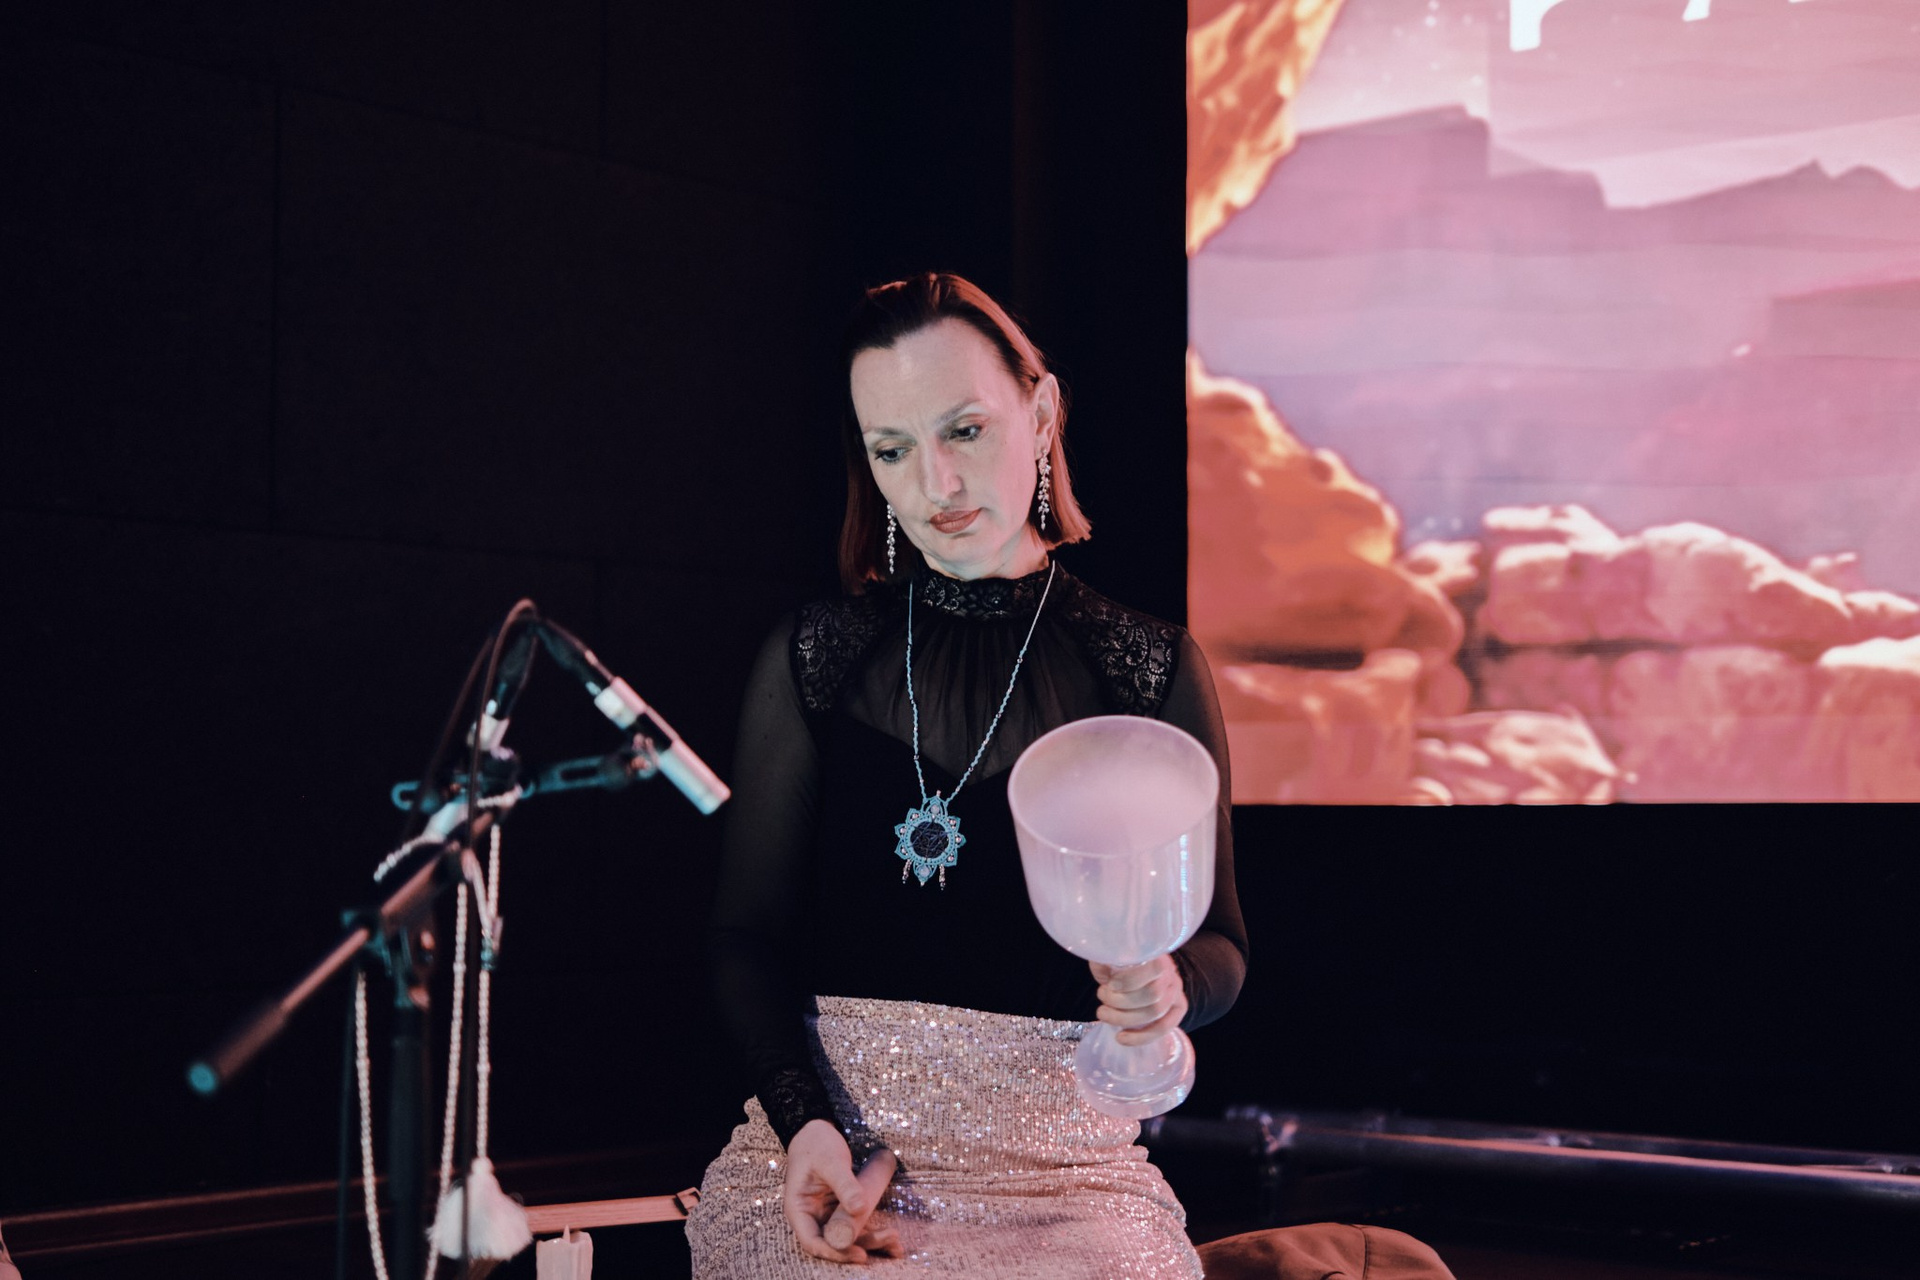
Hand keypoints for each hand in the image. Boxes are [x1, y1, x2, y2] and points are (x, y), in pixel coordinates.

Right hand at [783, 1120, 900, 1263]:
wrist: (816, 1131)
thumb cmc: (816, 1144)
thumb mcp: (830, 1161)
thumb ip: (844, 1184)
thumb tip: (859, 1208)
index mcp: (799, 1209)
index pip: (813, 1241)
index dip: (835, 1251)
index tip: (859, 1252)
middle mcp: (812, 1218)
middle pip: (833, 1243)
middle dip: (860, 1247)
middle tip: (888, 1241)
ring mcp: (827, 1215)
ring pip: (847, 1237)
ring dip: (870, 1242)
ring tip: (896, 1243)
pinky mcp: (841, 1210)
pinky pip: (856, 1226)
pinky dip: (872, 1231)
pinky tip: (892, 1237)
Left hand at [1090, 955, 1187, 1045]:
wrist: (1130, 973)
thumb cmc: (1116, 964)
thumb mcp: (1109, 957)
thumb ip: (1108, 960)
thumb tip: (1105, 968)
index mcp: (1157, 955)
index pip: (1156, 967)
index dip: (1132, 979)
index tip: (1110, 984)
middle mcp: (1171, 973)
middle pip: (1154, 994)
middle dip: (1121, 1000)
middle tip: (1101, 995)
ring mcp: (1176, 993)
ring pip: (1155, 1013)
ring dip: (1124, 1018)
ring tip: (1103, 1013)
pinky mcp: (1175, 1011)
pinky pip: (1164, 1028)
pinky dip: (1141, 1037)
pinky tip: (1120, 1038)